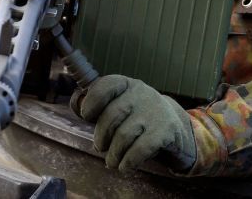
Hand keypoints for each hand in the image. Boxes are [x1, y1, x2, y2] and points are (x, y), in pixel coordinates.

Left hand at [78, 74, 196, 172]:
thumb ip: (101, 105)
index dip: (92, 102)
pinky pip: (140, 149)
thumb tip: (78, 106)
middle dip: (101, 137)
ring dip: (113, 154)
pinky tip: (125, 165)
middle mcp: (142, 94)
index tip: (87, 116)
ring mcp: (155, 111)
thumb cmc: (138, 116)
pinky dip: (128, 161)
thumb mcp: (122, 104)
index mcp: (127, 85)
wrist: (173, 126)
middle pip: (112, 116)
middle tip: (100, 147)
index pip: (106, 86)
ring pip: (124, 136)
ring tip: (112, 161)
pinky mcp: (166, 130)